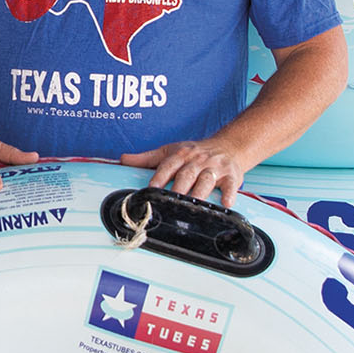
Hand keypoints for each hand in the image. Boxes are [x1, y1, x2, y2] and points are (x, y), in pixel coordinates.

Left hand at [121, 138, 247, 203]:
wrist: (228, 146)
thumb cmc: (194, 152)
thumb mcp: (170, 151)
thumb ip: (146, 159)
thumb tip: (121, 160)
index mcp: (181, 154)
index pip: (168, 165)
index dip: (160, 176)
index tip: (151, 188)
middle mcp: (198, 160)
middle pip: (187, 174)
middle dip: (179, 188)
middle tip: (170, 202)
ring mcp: (215, 168)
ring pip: (206, 181)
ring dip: (200, 193)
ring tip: (193, 206)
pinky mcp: (232, 175)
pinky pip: (231, 185)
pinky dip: (229, 194)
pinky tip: (226, 204)